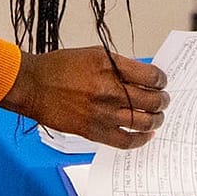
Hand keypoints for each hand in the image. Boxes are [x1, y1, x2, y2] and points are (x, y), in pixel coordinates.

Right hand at [0, 47, 168, 148]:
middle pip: (152, 100)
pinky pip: (126, 140)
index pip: (151, 76)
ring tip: (156, 118)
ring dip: (156, 120)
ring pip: (144, 121)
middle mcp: (110, 89)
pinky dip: (141, 139)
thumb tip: (140, 77)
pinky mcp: (94, 131)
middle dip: (163, 101)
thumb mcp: (93, 54)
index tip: (161, 83)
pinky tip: (145, 135)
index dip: (161, 81)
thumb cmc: (58, 68)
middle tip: (163, 101)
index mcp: (110, 66)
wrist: (33, 85)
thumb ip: (118, 65)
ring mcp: (103, 112)